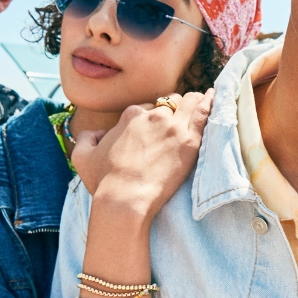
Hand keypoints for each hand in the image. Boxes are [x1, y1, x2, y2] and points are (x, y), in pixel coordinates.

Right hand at [71, 90, 213, 217]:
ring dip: (195, 101)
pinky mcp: (189, 141)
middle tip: (182, 116)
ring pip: (189, 103)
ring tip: (204, 100)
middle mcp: (152, 116)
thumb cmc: (104, 181)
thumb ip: (86, 138)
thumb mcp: (82, 157)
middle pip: (170, 103)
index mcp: (130, 116)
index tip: (158, 126)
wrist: (126, 198)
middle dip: (176, 107)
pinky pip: (204, 113)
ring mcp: (173, 127)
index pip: (148, 107)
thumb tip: (95, 133)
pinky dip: (210, 103)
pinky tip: (215, 98)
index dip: (154, 116)